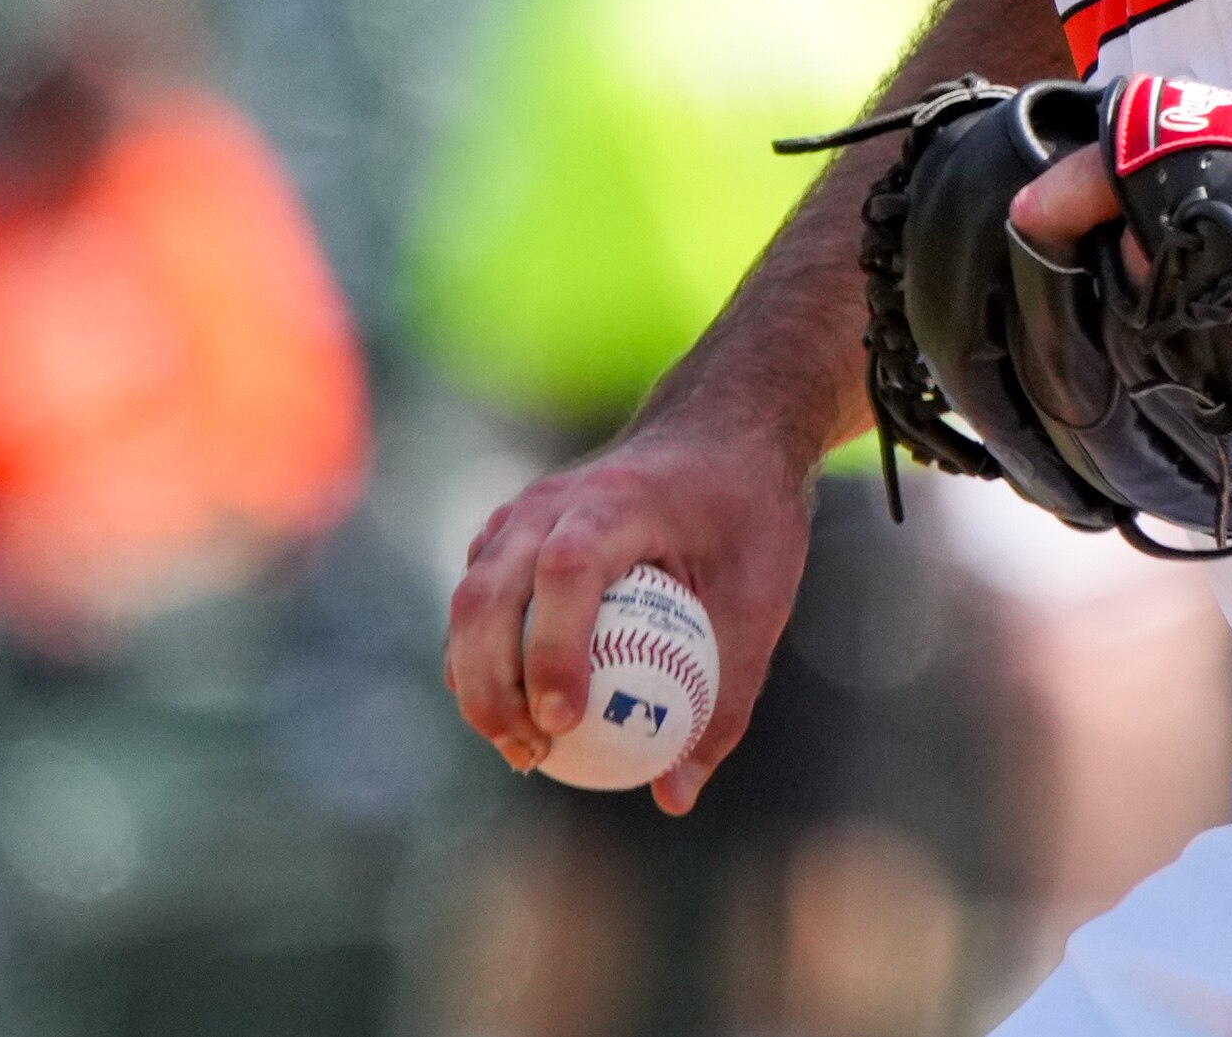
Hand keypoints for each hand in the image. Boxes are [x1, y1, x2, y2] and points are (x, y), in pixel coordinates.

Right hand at [443, 409, 805, 813]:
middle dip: (490, 685)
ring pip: (469, 600)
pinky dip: (482, 658)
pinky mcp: (510, 534)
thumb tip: (674, 798)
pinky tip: (517, 715)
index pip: (566, 572)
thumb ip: (724, 701)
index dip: (555, 650)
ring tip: (522, 749)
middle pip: (488, 593)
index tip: (565, 724)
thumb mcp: (762, 605)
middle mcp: (552, 500)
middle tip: (529, 754)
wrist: (723, 433)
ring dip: (476, 679)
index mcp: (618, 500)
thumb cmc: (749, 519)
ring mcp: (522, 512)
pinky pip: (478, 601)